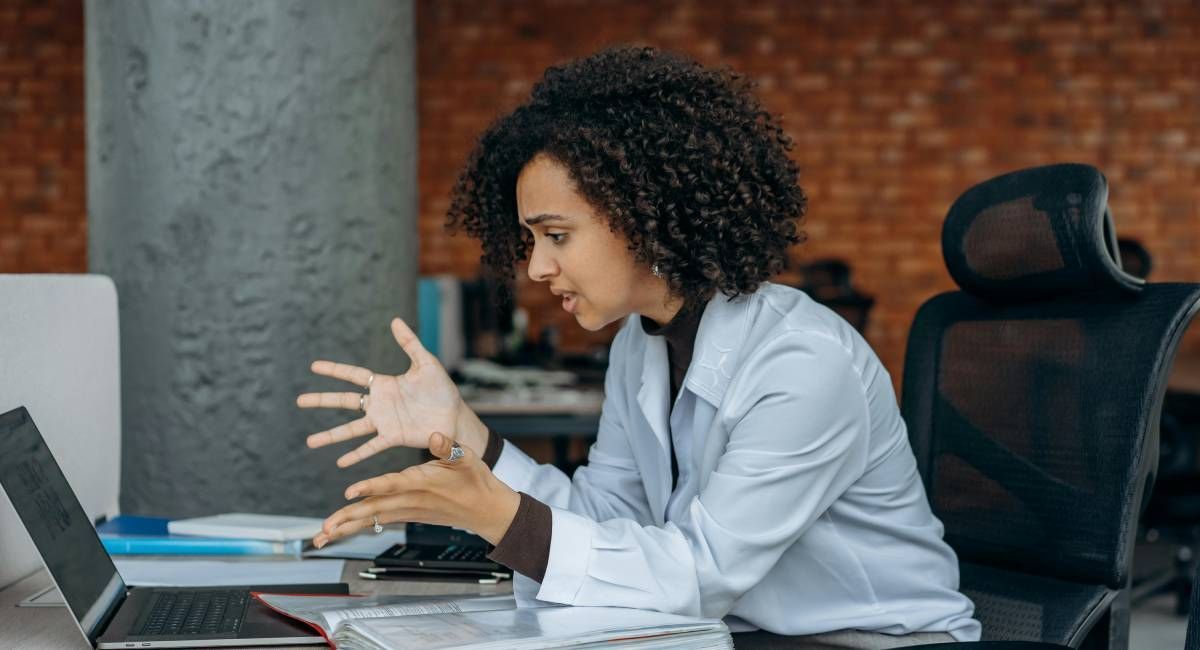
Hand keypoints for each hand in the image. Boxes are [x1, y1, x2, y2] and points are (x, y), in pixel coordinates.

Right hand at [298, 317, 473, 467]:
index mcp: (384, 384)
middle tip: (299, 401)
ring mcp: (384, 422)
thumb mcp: (426, 363)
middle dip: (322, 401)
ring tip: (310, 442)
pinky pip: (371, 447)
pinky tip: (340, 462)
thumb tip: (395, 320)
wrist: (455, 416)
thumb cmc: (442, 389)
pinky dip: (356, 455)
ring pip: (351, 429)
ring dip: (331, 435)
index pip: (353, 376)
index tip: (314, 366)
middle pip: (344, 402)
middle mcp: (379, 404)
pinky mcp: (393, 437)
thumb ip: (410, 343)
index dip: (334, 370)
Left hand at [312, 432, 520, 547]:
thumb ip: (448, 446)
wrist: (485, 510)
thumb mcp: (467, 458)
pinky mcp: (407, 515)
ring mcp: (408, 511)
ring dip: (346, 528)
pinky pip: (378, 522)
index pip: (392, 485)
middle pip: (374, 511)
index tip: (350, 492)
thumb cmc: (476, 481)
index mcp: (422, 483)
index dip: (371, 488)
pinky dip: (358, 526)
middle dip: (347, 519)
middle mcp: (411, 500)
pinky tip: (339, 531)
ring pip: (372, 520)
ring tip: (321, 537)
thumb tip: (434, 433)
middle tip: (323, 530)